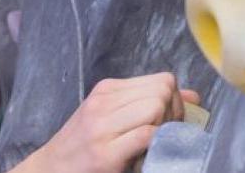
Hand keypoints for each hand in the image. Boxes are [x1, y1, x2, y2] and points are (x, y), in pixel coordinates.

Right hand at [21, 74, 199, 172]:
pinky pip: (147, 135)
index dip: (176, 103)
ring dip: (166, 129)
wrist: (50, 170)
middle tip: (166, 136)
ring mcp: (102, 127)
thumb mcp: (113, 117)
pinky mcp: (105, 154)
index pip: (161, 80)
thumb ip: (149, 104)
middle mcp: (103, 102)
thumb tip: (194, 97)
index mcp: (107, 90)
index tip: (169, 123)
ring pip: (156, 107)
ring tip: (155, 145)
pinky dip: (158, 145)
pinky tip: (149, 156)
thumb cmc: (84, 147)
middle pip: (162, 90)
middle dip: (175, 114)